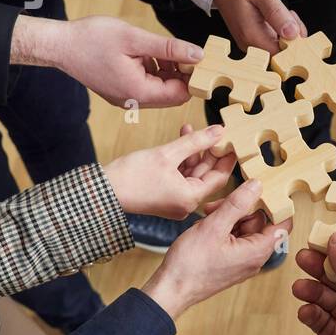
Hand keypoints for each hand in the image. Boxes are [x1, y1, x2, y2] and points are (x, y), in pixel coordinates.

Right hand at [13, 15, 202, 107]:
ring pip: (159, 89)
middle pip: (171, 94)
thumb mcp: (135, 39)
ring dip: (165, 71)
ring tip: (157, 49)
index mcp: (138, 91)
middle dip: (179, 73)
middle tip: (176, 49)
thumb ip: (169, 48)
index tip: (193, 57)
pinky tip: (145, 54)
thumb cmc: (91, 39)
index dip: (191, 77)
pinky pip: (145, 86)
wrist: (59, 45)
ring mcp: (125, 98)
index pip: (180, 94)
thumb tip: (198, 55)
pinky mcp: (119, 92)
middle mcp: (133, 101)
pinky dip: (151, 71)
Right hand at [103, 123, 234, 218]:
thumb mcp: (167, 153)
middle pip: (206, 175)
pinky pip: (180, 176)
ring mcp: (175, 201)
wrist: (102, 191)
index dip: (227, 157)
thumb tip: (219, 132)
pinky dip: (182, 160)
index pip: (220, 177)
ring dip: (193, 152)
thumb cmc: (131, 176)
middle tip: (215, 132)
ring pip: (193, 173)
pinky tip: (181, 140)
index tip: (233, 141)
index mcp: (190, 198)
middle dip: (209, 152)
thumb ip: (196, 141)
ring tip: (193, 130)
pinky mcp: (165, 196)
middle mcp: (186, 204)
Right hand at [140, 179, 282, 316]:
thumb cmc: (191, 265)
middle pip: (259, 222)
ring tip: (206, 217)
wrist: (170, 290)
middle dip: (240, 208)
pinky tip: (204, 227)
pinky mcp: (230, 261)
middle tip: (217, 206)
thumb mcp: (214, 226)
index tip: (261, 190)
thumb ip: (237, 204)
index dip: (276, 204)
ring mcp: (242, 260)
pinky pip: (233, 237)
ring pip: (243, 227)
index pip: (283, 223)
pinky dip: (221, 228)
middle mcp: (254, 258)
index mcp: (258, 251)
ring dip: (226, 217)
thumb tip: (257, 186)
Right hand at [212, 0, 306, 53]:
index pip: (280, 55)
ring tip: (284, 11)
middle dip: (293, 36)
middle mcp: (249, 42)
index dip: (294, 45)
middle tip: (291, 14)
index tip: (297, 26)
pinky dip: (281, 28)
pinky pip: (272, 39)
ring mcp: (250, 40)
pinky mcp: (252, 36)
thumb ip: (277, 14)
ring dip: (288, 31)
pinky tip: (279, 14)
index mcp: (251, 34)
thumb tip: (292, 34)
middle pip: (281, 52)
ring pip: (278, 46)